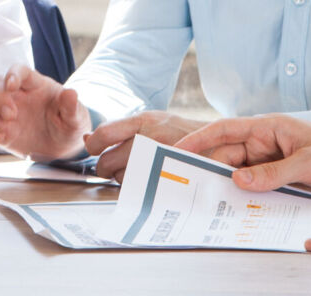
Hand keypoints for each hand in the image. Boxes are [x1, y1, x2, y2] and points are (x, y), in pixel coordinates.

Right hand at [0, 65, 89, 159]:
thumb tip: (71, 93)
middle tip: (10, 115)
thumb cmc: (68, 125)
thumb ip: (71, 107)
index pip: (19, 70)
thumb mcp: (75, 119)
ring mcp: (4, 109)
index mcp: (35, 84)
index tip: (11, 85)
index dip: (12, 74)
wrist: (61, 146)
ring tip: (3, 129)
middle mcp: (16, 93)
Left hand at [85, 111, 206, 181]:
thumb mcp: (153, 122)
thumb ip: (121, 129)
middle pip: (109, 160)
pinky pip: (140, 190)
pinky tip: (144, 185)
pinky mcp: (168, 178)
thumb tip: (88, 138)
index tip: (95, 151)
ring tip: (134, 175)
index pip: (105, 133)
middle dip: (104, 169)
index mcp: (144, 120)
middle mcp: (150, 137)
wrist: (222, 148)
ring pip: (123, 178)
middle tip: (110, 170)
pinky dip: (136, 190)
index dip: (93, 146)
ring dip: (122, 180)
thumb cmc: (183, 135)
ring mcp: (160, 159)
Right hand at [177, 114, 310, 199]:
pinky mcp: (284, 183)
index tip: (177, 150)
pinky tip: (241, 213)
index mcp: (268, 128)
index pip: (225, 129)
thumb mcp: (308, 163)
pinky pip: (260, 190)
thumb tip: (237, 181)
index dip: (199, 138)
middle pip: (229, 157)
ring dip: (231, 189)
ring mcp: (274, 164)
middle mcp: (266, 145)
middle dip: (211, 171)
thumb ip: (273, 173)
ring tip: (212, 205)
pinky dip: (250, 200)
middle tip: (192, 189)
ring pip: (243, 176)